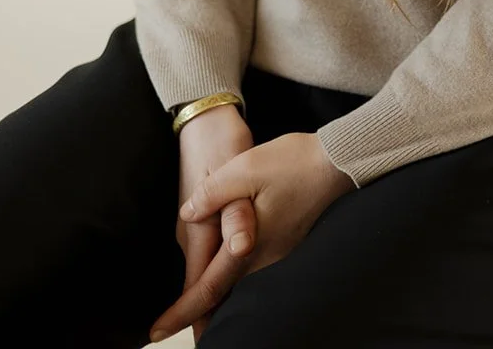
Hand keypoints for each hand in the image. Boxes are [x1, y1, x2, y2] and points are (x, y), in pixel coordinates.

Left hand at [148, 129, 354, 341]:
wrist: (338, 161)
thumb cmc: (294, 162)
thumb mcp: (245, 167)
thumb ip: (213, 193)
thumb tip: (188, 213)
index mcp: (248, 245)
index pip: (207, 289)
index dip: (180, 313)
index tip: (155, 333)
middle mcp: (263, 258)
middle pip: (222, 296)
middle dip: (195, 314)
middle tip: (166, 327)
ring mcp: (278, 253)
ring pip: (238, 285)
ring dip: (213, 298)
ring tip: (190, 308)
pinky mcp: (286, 242)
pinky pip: (253, 270)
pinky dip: (231, 281)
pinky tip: (226, 275)